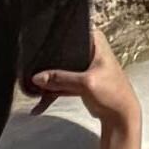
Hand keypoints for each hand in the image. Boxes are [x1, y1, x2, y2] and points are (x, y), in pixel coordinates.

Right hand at [26, 46, 142, 148]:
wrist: (119, 115)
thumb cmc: (111, 92)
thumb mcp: (86, 83)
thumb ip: (61, 79)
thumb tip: (36, 78)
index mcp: (94, 41)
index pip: (70, 33)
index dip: (53, 39)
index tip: (35, 45)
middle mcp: (88, 50)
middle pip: (61, 52)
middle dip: (46, 63)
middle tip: (29, 71)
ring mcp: (83, 66)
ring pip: (59, 69)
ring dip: (47, 80)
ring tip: (30, 89)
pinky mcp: (78, 81)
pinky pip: (60, 83)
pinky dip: (51, 92)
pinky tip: (38, 103)